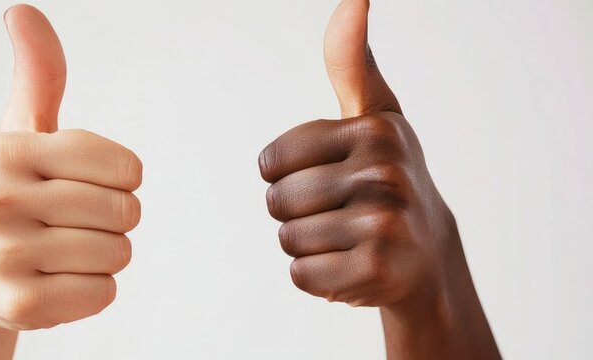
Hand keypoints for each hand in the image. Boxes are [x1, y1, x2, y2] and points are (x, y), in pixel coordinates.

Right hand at [0, 5, 141, 357]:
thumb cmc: (13, 196)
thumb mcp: (24, 132)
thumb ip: (39, 75)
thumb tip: (23, 12)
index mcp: (3, 152)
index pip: (126, 167)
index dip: (123, 180)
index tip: (87, 183)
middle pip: (125, 211)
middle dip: (115, 220)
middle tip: (73, 223)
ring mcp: (2, 257)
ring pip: (118, 253)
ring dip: (105, 255)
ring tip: (63, 252)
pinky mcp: (19, 306)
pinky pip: (104, 292)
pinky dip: (94, 289)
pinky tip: (58, 281)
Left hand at [258, 0, 498, 357]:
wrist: (428, 257)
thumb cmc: (387, 177)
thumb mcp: (374, 115)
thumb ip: (351, 62)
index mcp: (374, 130)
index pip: (269, 162)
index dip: (287, 175)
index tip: (329, 175)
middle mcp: (385, 173)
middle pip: (276, 202)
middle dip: (297, 214)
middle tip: (342, 214)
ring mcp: (385, 225)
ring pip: (287, 239)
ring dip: (308, 245)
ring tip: (349, 239)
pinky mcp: (378, 272)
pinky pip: (301, 275)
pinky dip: (318, 278)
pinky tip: (354, 266)